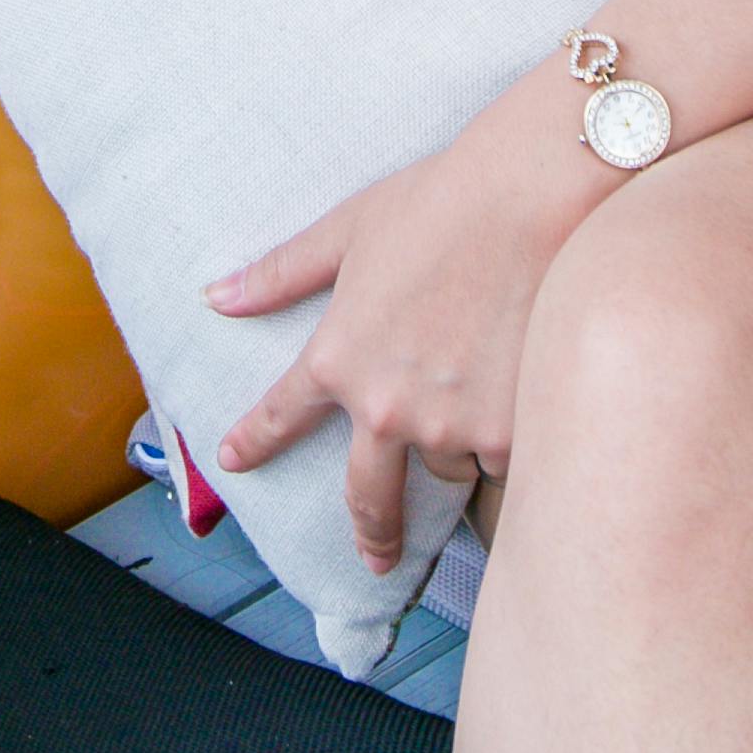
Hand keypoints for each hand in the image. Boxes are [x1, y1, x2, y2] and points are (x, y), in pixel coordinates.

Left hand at [208, 82, 602, 574]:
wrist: (537, 197)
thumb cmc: (442, 200)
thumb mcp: (351, 229)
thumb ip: (282, 273)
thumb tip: (215, 296)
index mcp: (340, 357)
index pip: (283, 415)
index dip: (255, 440)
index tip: (234, 462)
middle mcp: (386, 407)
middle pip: (369, 494)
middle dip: (371, 529)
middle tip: (376, 555)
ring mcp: (449, 428)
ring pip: (448, 466)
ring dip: (455, 451)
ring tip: (482, 404)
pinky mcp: (510, 434)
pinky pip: (503, 457)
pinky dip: (507, 438)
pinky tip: (525, 404)